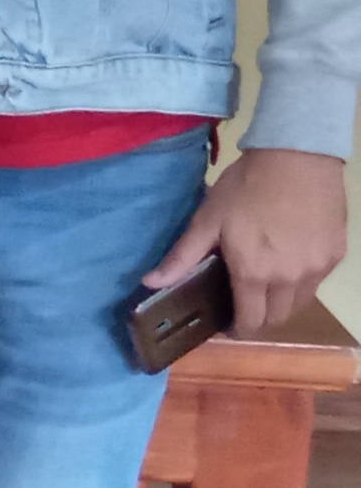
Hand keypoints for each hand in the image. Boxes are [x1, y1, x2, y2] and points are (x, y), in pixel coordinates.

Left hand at [146, 147, 348, 338]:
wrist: (298, 158)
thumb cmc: (246, 187)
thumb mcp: (207, 220)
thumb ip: (182, 256)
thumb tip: (150, 283)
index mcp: (254, 274)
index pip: (251, 321)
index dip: (239, 330)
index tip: (229, 326)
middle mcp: (290, 279)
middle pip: (278, 317)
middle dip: (260, 319)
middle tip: (245, 306)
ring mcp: (318, 267)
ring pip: (301, 303)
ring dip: (282, 304)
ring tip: (266, 289)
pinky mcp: (336, 253)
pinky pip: (317, 281)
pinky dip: (302, 283)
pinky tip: (289, 265)